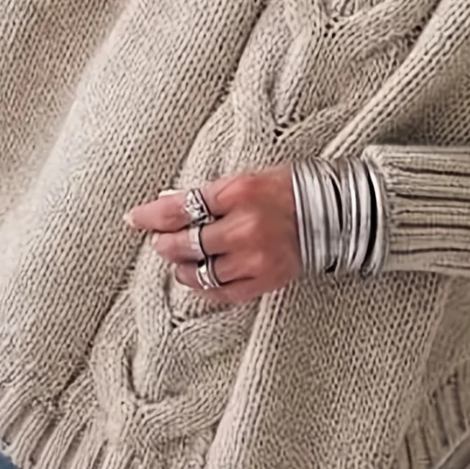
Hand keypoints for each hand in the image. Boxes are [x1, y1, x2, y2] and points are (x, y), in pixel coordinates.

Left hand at [123, 162, 302, 306]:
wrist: (335, 213)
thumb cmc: (289, 188)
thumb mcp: (248, 177)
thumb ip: (210, 192)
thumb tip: (168, 201)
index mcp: (239, 192)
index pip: (181, 206)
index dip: (152, 215)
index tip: (134, 219)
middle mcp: (245, 227)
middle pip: (186, 242)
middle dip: (165, 243)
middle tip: (159, 241)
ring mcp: (255, 258)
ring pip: (200, 271)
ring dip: (182, 267)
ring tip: (179, 260)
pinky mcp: (264, 281)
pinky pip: (222, 292)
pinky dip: (204, 287)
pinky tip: (199, 278)